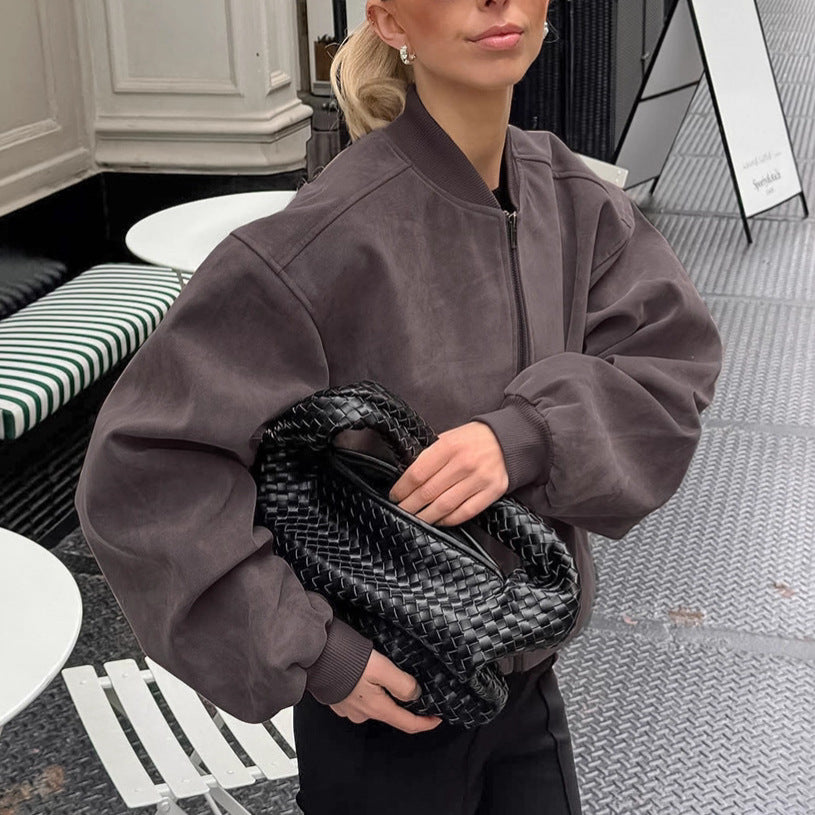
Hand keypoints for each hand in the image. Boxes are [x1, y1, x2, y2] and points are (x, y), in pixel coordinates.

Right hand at [329, 649, 442, 732]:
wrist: (315, 656)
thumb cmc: (347, 660)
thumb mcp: (382, 668)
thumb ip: (402, 684)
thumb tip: (416, 695)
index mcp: (377, 708)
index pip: (408, 724)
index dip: (426, 723)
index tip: (437, 717)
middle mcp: (363, 714)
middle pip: (391, 713)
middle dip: (403, 703)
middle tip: (411, 685)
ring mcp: (349, 709)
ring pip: (375, 705)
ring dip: (383, 694)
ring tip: (384, 675)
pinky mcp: (339, 701)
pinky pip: (360, 699)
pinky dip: (368, 691)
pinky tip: (365, 676)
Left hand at [388, 421, 508, 525]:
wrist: (509, 440)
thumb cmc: (473, 439)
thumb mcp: (448, 437)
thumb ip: (430, 454)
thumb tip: (406, 476)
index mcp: (448, 446)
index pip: (417, 473)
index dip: (402, 488)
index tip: (394, 496)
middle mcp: (463, 463)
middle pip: (428, 492)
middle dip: (409, 506)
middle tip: (400, 511)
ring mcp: (479, 479)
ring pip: (444, 506)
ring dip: (425, 516)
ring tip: (415, 519)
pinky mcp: (492, 492)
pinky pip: (464, 512)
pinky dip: (448, 520)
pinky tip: (438, 520)